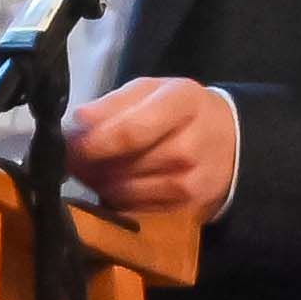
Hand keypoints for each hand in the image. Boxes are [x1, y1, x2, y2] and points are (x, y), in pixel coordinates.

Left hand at [56, 76, 239, 218]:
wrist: (231, 142)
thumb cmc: (180, 111)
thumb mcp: (151, 91)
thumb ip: (112, 103)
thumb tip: (76, 122)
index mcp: (182, 103)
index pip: (130, 131)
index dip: (92, 143)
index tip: (69, 145)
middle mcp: (190, 145)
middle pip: (124, 164)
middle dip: (89, 165)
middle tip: (73, 159)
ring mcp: (191, 182)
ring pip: (125, 191)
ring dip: (99, 183)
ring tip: (93, 170)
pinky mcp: (186, 208)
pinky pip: (135, 208)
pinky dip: (116, 198)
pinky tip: (114, 184)